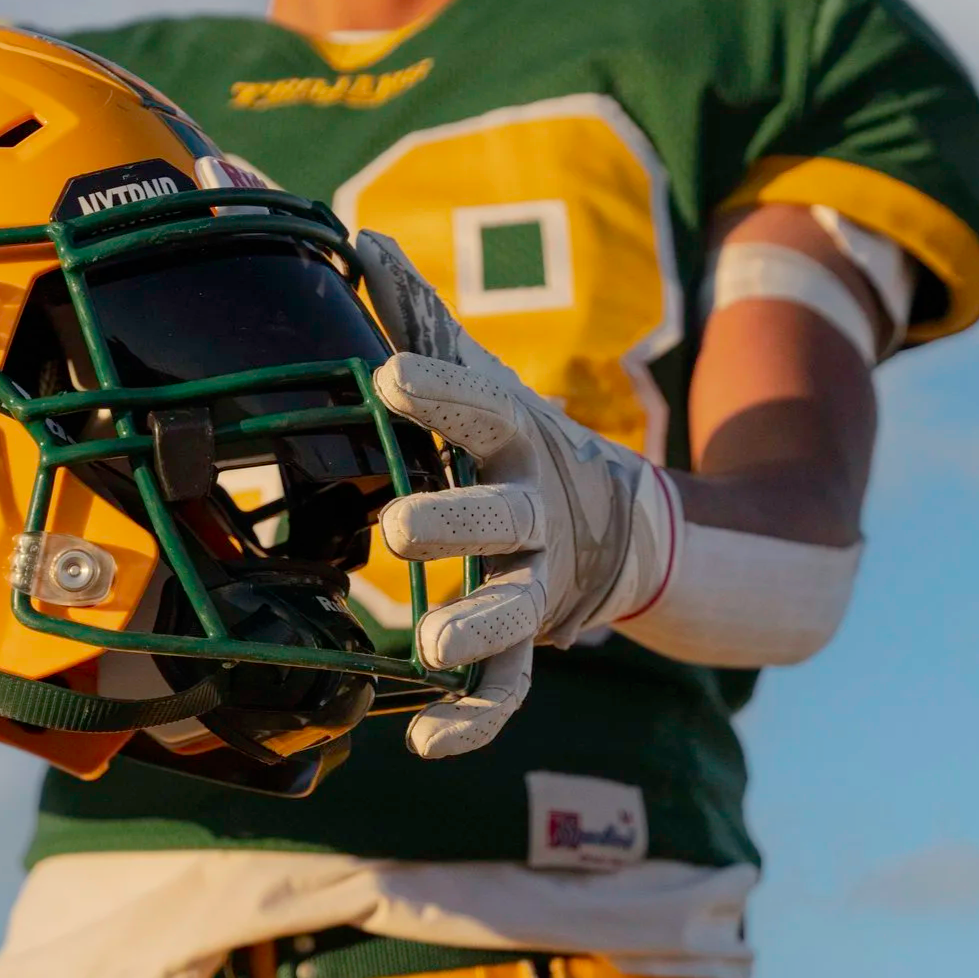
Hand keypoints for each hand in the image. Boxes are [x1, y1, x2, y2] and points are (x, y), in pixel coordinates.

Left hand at [357, 233, 672, 759]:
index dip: (442, 391)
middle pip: (500, 517)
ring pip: (514, 610)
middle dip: (455, 522)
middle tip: (396, 529)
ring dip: (476, 627)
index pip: (481, 407)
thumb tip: (357, 232)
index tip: (389, 374)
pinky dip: (474, 720)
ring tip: (430, 650)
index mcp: (512, 437)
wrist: (621, 520)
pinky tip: (423, 744)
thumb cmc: (518, 438)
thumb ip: (419, 314)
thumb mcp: (479, 375)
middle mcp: (532, 509)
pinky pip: (508, 688)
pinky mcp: (533, 638)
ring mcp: (537, 581)